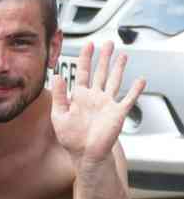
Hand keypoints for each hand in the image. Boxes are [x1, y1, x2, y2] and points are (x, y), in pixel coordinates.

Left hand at [51, 41, 145, 165]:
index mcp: (80, 97)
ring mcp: (107, 104)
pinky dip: (136, 90)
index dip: (85, 58)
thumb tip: (57, 77)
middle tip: (108, 43)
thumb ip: (59, 96)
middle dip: (104, 58)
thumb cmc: (71, 139)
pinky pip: (129, 99)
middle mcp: (94, 98)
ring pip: (114, 81)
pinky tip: (140, 80)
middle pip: (101, 72)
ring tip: (122, 55)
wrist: (86, 155)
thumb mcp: (59, 116)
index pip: (82, 72)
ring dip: (119, 68)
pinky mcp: (118, 113)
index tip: (88, 45)